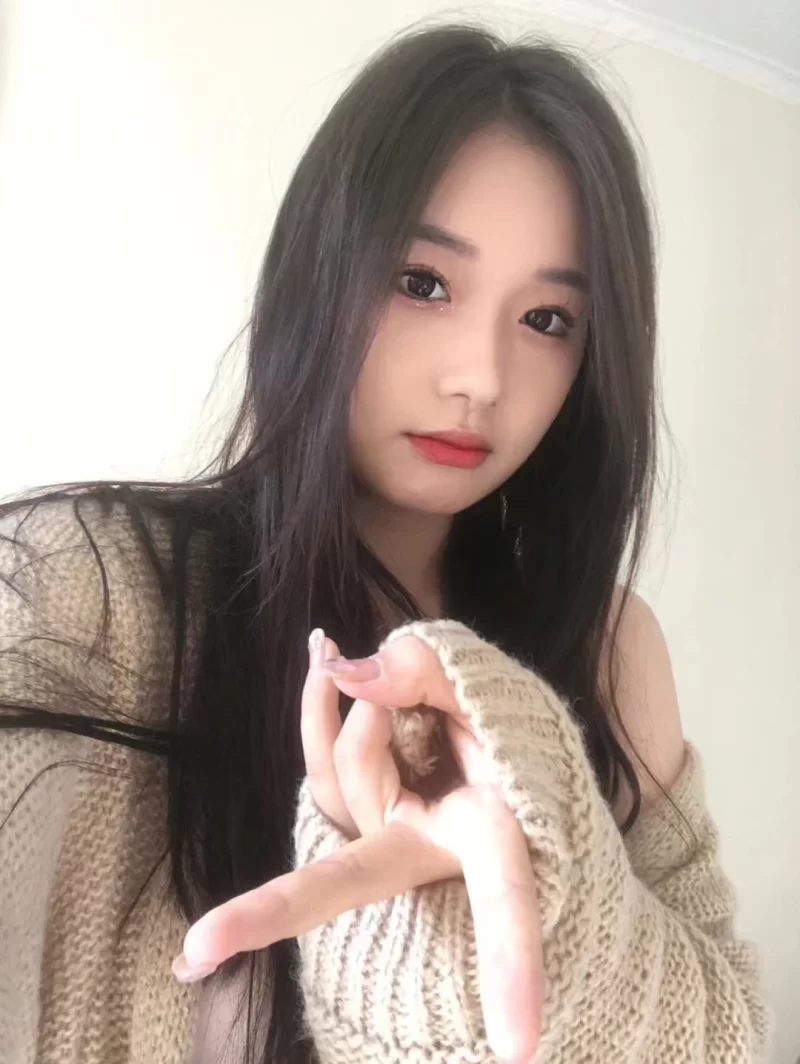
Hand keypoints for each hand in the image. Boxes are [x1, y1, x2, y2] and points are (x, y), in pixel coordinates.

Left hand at [173, 629, 542, 1063]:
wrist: (500, 746)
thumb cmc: (508, 728)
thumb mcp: (490, 691)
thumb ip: (429, 672)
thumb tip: (346, 672)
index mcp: (488, 835)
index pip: (504, 898)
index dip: (513, 965)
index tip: (518, 1050)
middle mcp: (426, 851)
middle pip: (352, 852)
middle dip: (272, 910)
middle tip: (194, 949)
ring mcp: (385, 840)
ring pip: (339, 767)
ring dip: (337, 706)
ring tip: (346, 650)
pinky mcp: (359, 819)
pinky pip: (321, 763)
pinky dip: (317, 711)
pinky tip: (319, 657)